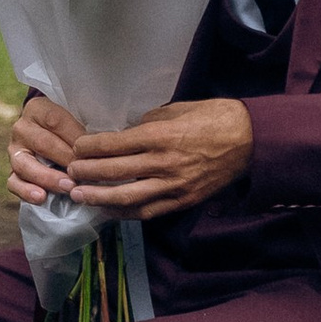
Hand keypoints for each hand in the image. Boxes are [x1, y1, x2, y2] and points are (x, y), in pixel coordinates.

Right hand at [8, 92, 86, 202]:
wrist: (49, 135)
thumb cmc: (70, 127)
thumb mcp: (76, 118)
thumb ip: (85, 129)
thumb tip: (104, 146)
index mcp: (37, 108)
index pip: (55, 120)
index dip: (75, 136)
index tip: (94, 151)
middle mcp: (22, 128)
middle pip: (42, 143)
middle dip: (66, 159)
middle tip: (85, 172)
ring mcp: (14, 151)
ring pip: (25, 164)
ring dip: (48, 177)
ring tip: (68, 186)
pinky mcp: (11, 171)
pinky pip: (14, 182)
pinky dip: (26, 191)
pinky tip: (41, 197)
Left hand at [61, 99, 253, 219]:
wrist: (250, 140)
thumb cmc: (213, 117)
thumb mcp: (177, 110)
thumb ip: (148, 123)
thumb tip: (125, 134)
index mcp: (160, 136)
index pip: (114, 145)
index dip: (90, 148)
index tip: (76, 148)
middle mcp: (163, 163)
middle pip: (115, 172)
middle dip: (87, 174)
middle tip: (70, 173)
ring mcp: (173, 186)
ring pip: (127, 198)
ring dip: (100, 198)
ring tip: (80, 197)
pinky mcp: (183, 201)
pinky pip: (149, 211)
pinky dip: (126, 212)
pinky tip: (109, 210)